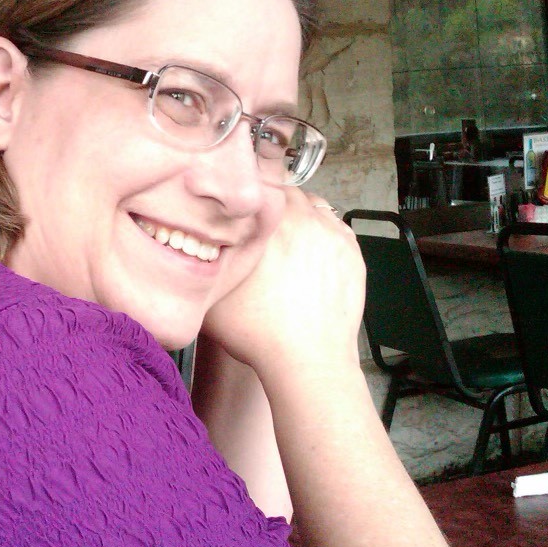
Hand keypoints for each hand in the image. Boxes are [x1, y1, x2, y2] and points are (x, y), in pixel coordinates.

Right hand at [200, 188, 364, 383]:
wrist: (308, 361)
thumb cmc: (259, 332)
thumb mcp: (211, 296)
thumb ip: (204, 263)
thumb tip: (195, 247)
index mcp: (269, 222)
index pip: (260, 185)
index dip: (250, 197)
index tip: (243, 210)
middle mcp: (305, 219)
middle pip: (289, 194)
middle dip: (276, 207)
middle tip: (263, 228)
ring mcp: (334, 236)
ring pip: (316, 209)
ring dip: (302, 218)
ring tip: (287, 242)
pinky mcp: (353, 254)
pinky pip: (336, 229)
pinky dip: (324, 235)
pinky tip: (310, 256)